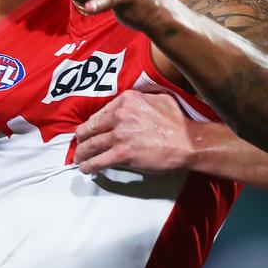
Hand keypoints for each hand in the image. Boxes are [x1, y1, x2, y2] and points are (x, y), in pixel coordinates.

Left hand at [74, 90, 194, 173]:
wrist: (189, 142)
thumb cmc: (177, 120)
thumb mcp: (156, 98)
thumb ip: (137, 101)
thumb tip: (127, 106)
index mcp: (126, 100)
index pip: (99, 113)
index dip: (92, 125)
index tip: (89, 132)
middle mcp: (119, 115)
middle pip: (89, 128)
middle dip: (81, 138)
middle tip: (80, 145)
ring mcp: (119, 135)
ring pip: (89, 145)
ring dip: (81, 154)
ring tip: (79, 159)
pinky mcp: (122, 154)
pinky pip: (98, 161)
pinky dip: (88, 166)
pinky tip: (85, 169)